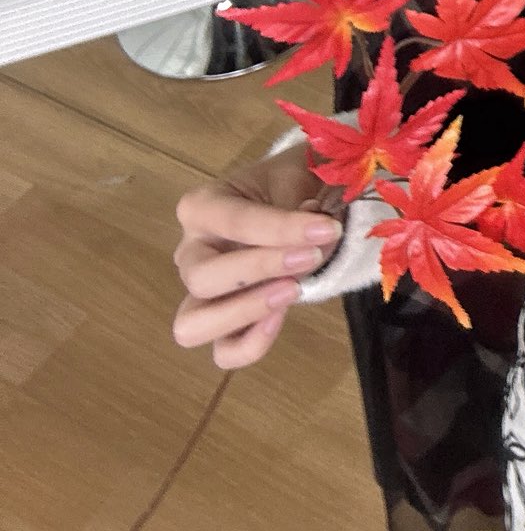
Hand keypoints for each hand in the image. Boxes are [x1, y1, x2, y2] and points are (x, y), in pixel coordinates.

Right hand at [172, 147, 341, 369]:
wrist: (298, 196)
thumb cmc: (289, 185)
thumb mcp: (297, 178)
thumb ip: (304, 205)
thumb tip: (318, 233)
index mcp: (202, 207)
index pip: (232, 222)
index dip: (281, 229)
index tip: (328, 228)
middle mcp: (191, 252)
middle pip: (203, 277)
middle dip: (260, 269)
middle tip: (309, 257)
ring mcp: (201, 293)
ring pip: (193, 324)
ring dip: (245, 310)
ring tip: (292, 291)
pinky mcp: (225, 323)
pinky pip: (224, 352)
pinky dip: (250, 344)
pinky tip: (281, 317)